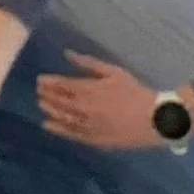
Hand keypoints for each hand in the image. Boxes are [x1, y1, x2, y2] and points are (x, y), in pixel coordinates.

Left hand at [37, 51, 164, 149]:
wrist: (154, 120)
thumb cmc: (134, 92)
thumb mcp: (113, 72)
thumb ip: (88, 63)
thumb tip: (67, 54)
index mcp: (89, 89)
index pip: (62, 85)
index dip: (49, 82)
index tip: (40, 80)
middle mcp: (84, 108)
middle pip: (59, 101)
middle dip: (47, 95)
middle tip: (38, 91)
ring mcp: (88, 126)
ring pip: (62, 117)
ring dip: (50, 110)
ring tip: (41, 105)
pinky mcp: (94, 140)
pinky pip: (71, 134)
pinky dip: (58, 129)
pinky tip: (48, 125)